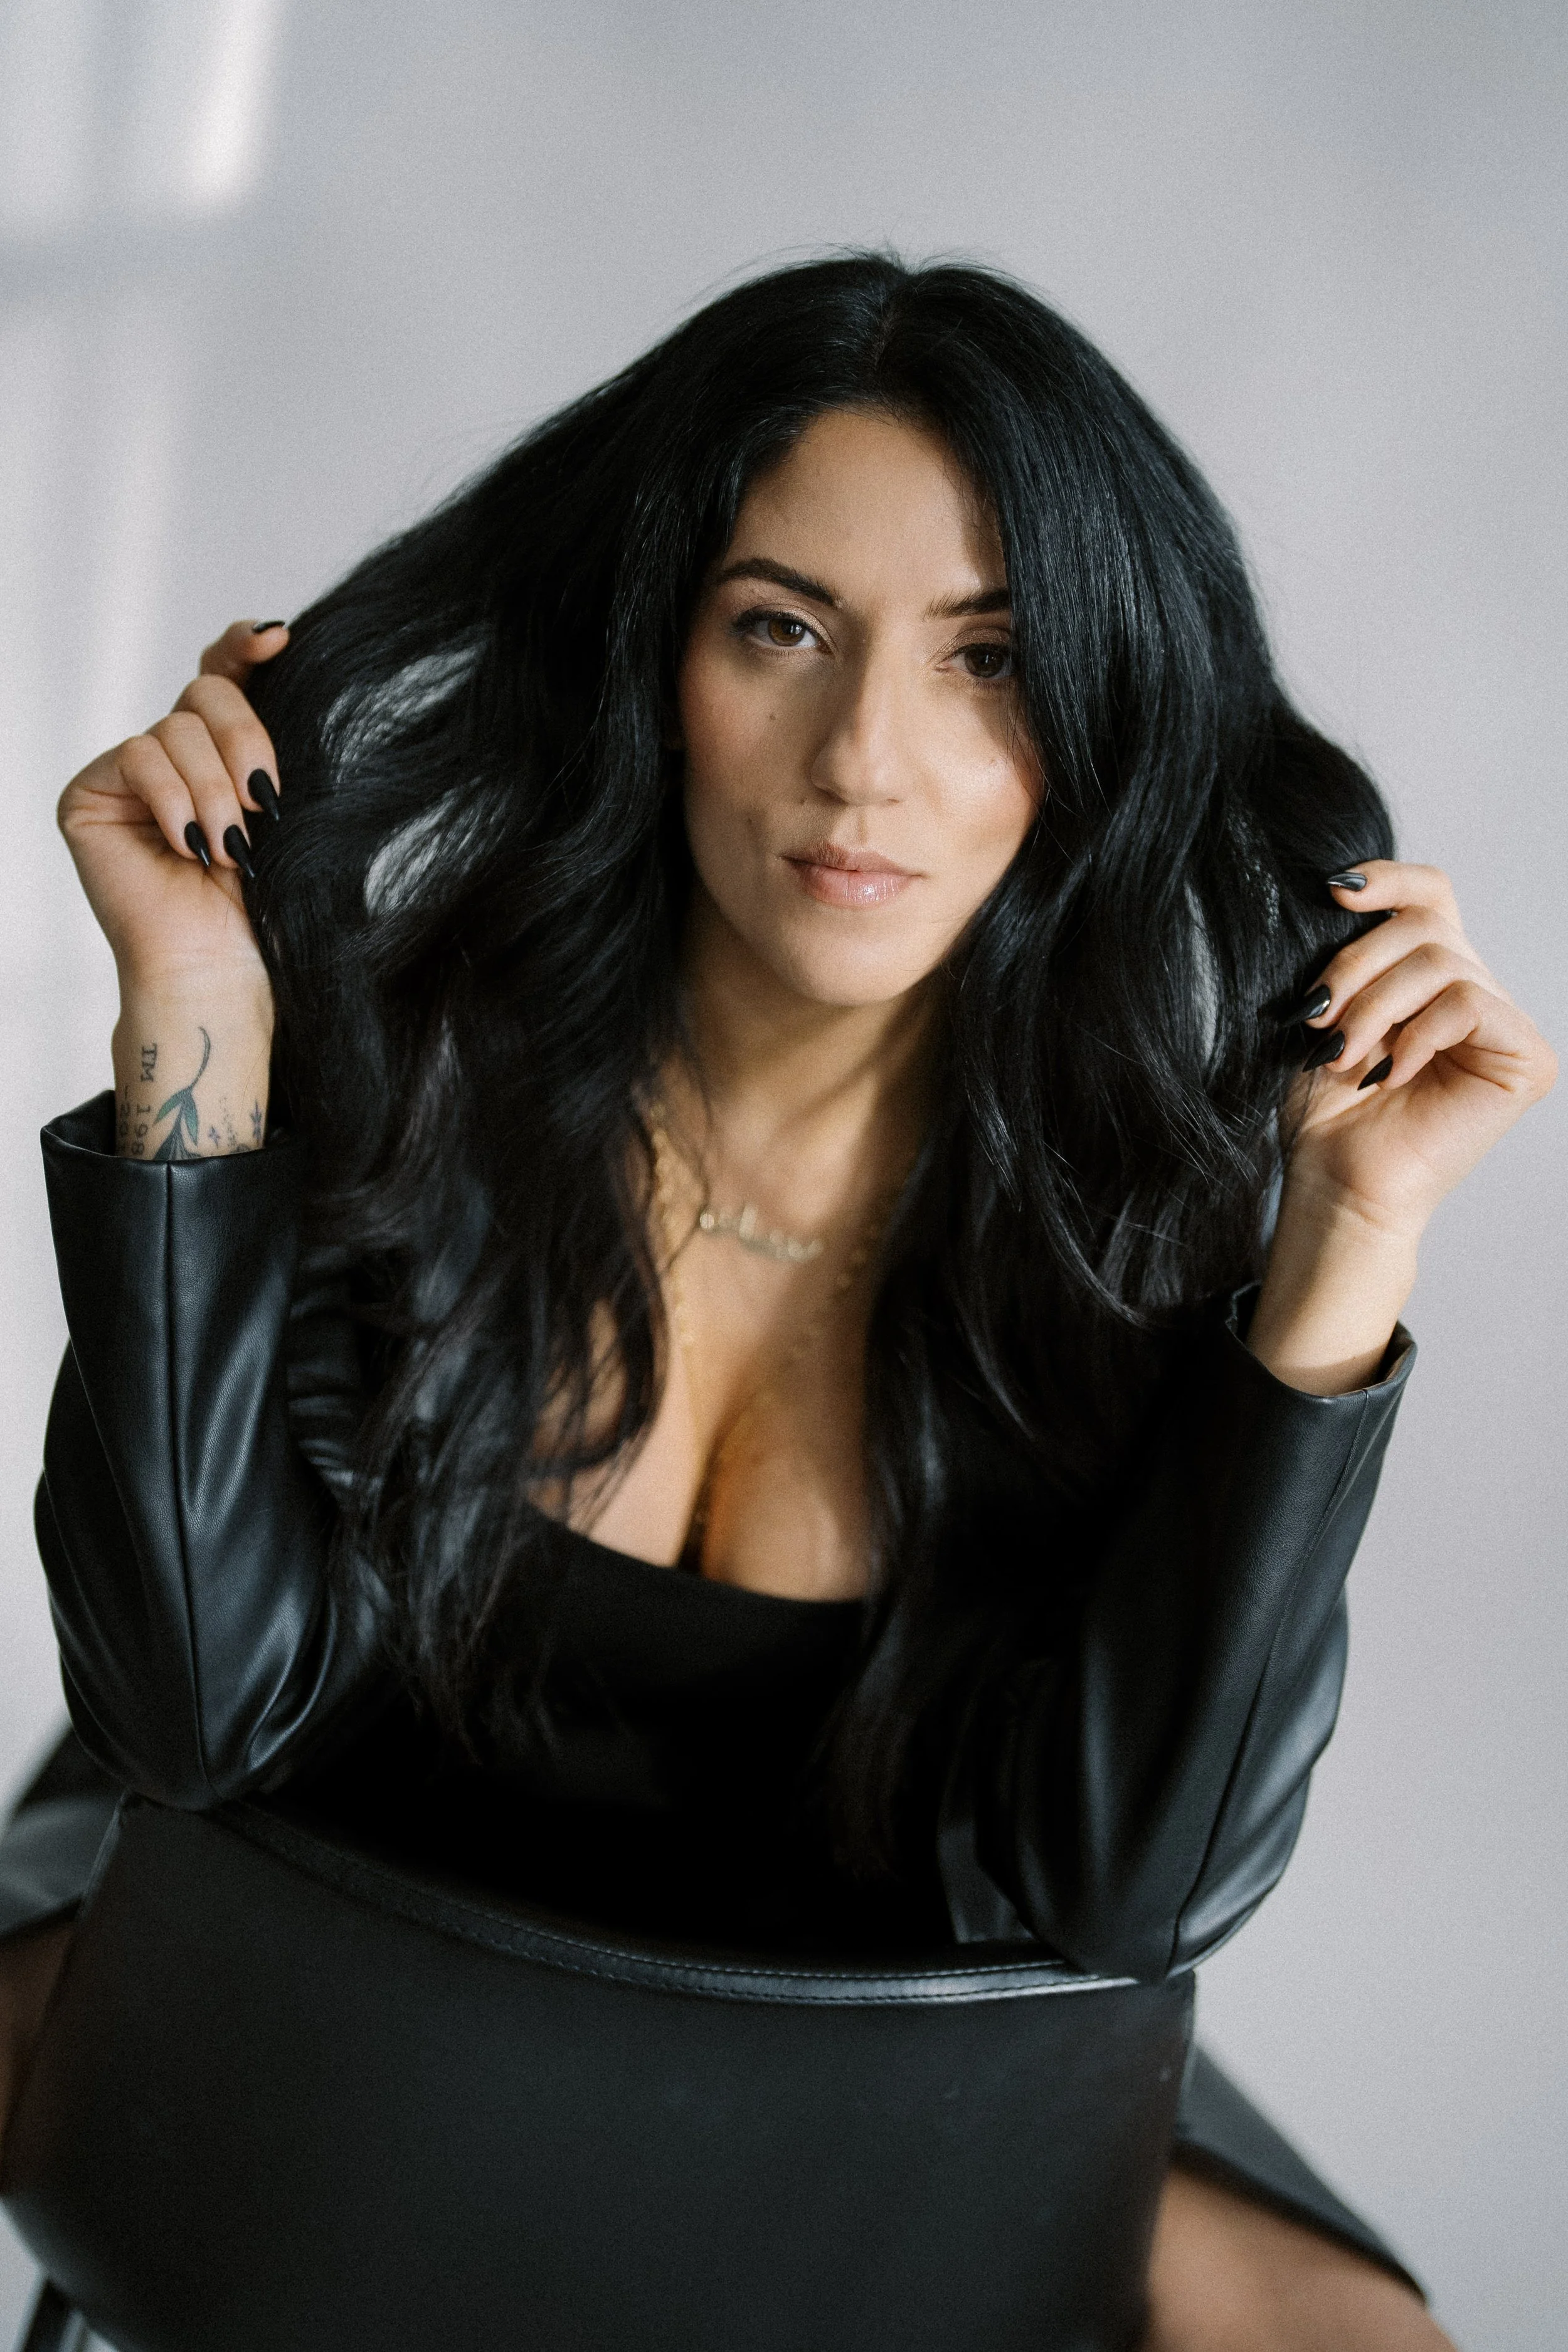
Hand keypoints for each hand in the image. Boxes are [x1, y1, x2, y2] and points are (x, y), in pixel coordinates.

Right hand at [59, 620, 291, 1156]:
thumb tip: (284, 650)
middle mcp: (174, 757)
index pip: (226, 676)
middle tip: (266, 802)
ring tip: (231, 848)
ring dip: (215, 789)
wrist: (220, 975)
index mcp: (222, 755)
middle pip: (207, 692)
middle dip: (246, 740)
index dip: (246, 647)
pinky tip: (190, 845)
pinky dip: (173, 798)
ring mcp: (129, 775)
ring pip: (176, 726)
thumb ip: (276, 746)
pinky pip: (138, 754)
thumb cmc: (264, 913)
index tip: (281, 638)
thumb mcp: (288, 817)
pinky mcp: (91, 795)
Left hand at [1284, 860, 1555, 1241]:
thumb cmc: (1327, 1108)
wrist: (1337, 1180)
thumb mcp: (1326, 1010)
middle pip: (1425, 923)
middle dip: (1356, 965)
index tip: (1332, 891)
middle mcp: (1472, 991)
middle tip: (1318, 1017)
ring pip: (1441, 961)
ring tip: (1343, 1053)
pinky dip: (1417, 1035)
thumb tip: (1341, 886)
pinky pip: (1467, 1003)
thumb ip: (1349, 951)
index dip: (1387, 878)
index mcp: (1427, 975)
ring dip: (1375, 1006)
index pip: (1429, 894)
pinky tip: (1392, 1074)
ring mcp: (1503, 1025)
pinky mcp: (1524, 1058)